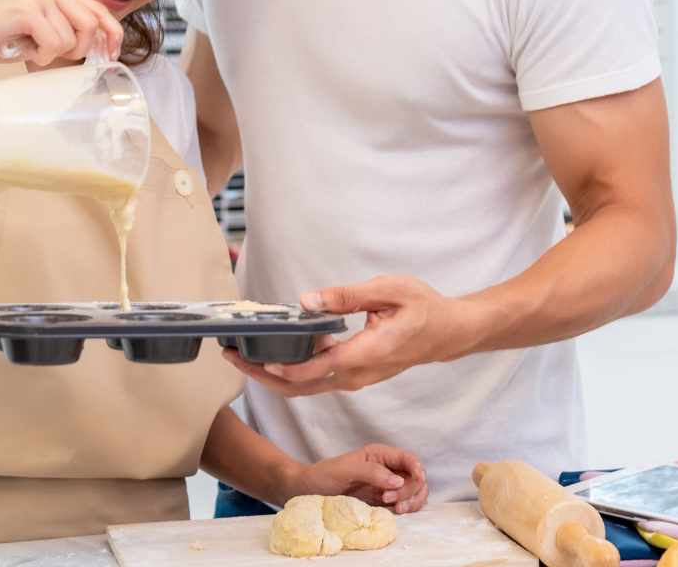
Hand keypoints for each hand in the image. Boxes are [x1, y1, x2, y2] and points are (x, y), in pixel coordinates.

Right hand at [0, 0, 123, 68]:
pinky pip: (54, 44)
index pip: (99, 10)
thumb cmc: (4, 39)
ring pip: (71, 39)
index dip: (112, 34)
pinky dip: (41, 56)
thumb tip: (106, 45)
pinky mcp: (27, 10)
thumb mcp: (45, 30)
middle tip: (52, 54)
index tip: (112, 54)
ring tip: (30, 47)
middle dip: (78, 50)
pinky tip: (23, 49)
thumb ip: (70, 30)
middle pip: (91, 25)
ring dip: (53, 54)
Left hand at [223, 275, 475, 395]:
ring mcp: (355, 378)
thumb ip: (347, 296)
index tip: (248, 356)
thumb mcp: (389, 290)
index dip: (277, 368)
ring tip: (242, 354)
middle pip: (299, 386)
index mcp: (365, 355)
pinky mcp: (354, 374)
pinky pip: (316, 378)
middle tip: (229, 357)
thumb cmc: (423, 308)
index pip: (313, 370)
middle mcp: (357, 374)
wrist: (448, 333)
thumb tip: (307, 300)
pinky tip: (276, 350)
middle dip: (261, 375)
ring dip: (272, 374)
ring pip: (305, 386)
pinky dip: (291, 369)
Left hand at [285, 443, 428, 514]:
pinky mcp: (384, 501)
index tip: (416, 480)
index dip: (417, 469)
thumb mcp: (346, 469)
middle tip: (389, 500)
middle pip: (415, 477)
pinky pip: (405, 503)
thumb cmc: (325, 475)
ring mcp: (387, 485)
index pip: (408, 458)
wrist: (310, 490)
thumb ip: (372, 472)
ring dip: (412, 500)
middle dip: (410, 489)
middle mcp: (387, 468)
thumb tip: (398, 480)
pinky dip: (407, 508)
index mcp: (381, 454)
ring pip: (414, 491)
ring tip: (397, 509)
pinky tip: (396, 512)